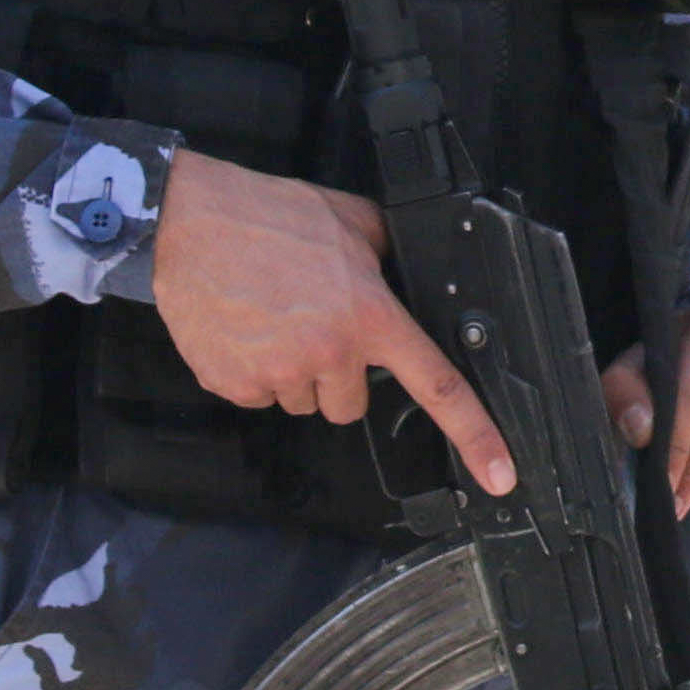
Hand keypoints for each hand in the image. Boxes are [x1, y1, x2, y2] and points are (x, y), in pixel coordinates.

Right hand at [146, 157, 515, 491]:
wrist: (190, 219)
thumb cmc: (268, 215)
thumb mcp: (353, 221)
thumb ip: (387, 254)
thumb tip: (409, 271)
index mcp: (368, 316)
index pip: (436, 386)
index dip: (476, 435)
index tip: (499, 474)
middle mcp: (328, 352)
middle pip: (350, 403)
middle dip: (337, 373)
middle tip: (312, 323)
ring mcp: (278, 372)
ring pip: (303, 400)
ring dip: (294, 372)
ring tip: (272, 317)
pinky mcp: (233, 383)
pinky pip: (258, 396)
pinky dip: (251, 371)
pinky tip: (244, 328)